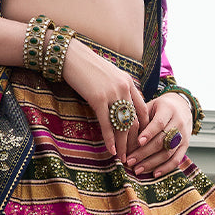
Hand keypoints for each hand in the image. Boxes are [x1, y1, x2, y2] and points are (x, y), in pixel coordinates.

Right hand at [61, 39, 148, 159]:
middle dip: (134, 141)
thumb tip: (121, 106)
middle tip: (133, 156)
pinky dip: (110, 139)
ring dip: (123, 144)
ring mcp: (112, 93)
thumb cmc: (88, 67)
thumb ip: (119, 89)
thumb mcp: (109, 75)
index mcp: (129, 83)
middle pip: (134, 120)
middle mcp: (124, 88)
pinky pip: (106, 124)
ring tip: (122, 158)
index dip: (143, 128)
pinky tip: (111, 150)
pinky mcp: (98, 99)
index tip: (141, 142)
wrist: (71, 56)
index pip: (142, 110)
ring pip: (122, 125)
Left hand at [126, 93, 191, 177]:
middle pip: (162, 140)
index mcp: (168, 109)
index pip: (159, 123)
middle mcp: (178, 122)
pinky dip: (166, 168)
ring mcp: (184, 135)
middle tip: (130, 161)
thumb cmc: (160, 107)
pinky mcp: (186, 145)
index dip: (149, 133)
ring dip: (152, 163)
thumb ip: (140, 117)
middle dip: (144, 153)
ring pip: (168, 152)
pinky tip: (154, 173)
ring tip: (137, 169)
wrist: (181, 106)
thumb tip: (123, 134)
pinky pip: (177, 159)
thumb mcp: (150, 105)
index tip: (138, 142)